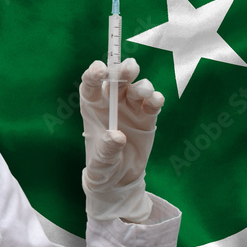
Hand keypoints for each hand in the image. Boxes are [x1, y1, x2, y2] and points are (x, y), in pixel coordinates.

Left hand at [79, 57, 163, 221]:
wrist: (120, 179)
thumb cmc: (103, 167)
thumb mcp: (101, 163)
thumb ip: (107, 149)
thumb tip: (117, 136)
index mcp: (93, 107)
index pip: (91, 85)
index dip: (94, 74)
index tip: (101, 69)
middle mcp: (111, 103)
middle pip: (117, 80)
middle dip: (123, 71)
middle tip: (130, 67)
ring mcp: (130, 108)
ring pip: (137, 88)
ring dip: (141, 86)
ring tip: (143, 93)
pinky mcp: (146, 117)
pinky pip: (152, 103)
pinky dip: (155, 99)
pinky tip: (155, 101)